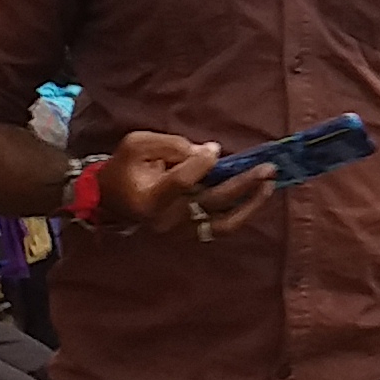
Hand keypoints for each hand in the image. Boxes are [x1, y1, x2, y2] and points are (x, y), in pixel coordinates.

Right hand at [99, 132, 267, 242]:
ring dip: (250, 204)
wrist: (110, 200)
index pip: (182, 182)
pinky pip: (220, 228)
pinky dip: (242, 213)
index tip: (214, 149)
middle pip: (211, 202)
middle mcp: (167, 220)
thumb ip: (171, 145)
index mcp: (149, 198)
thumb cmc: (124, 167)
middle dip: (242, 183)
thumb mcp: (138, 145)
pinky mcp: (189, 235)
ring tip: (269, 185)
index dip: (201, 164)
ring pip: (223, 223)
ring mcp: (180, 232)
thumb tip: (209, 152)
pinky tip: (257, 196)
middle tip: (267, 168)